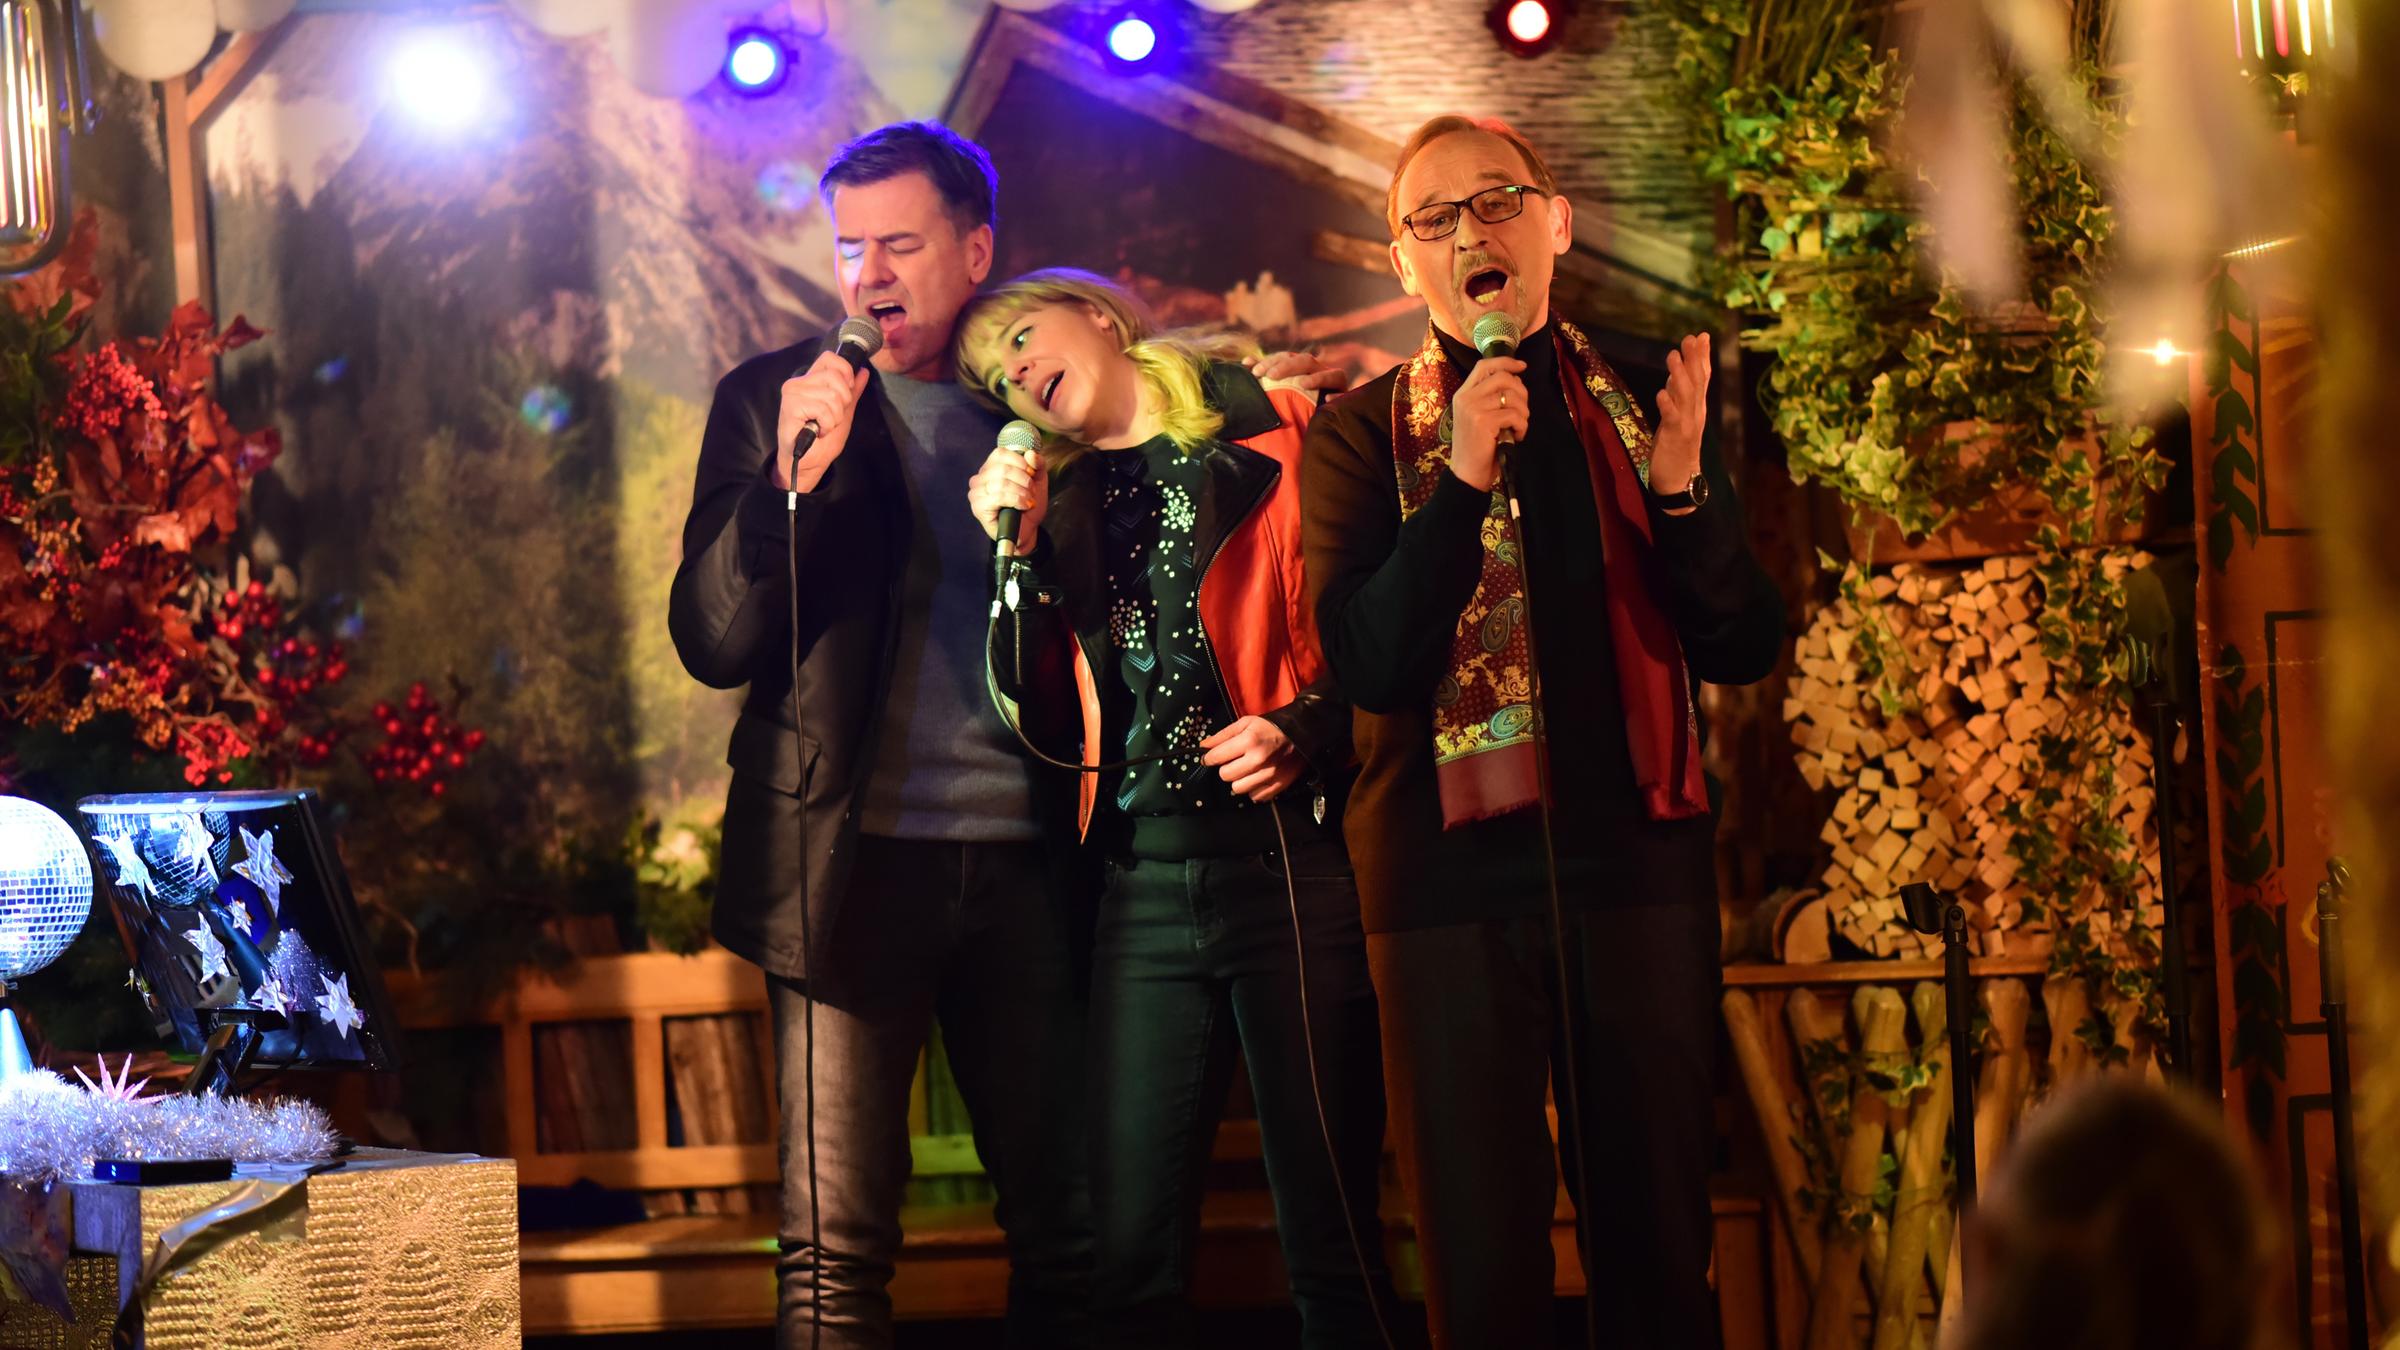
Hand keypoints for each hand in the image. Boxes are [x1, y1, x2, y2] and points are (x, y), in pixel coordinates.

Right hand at [775, 351, 871, 492]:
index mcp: (811, 380)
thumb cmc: (821, 440)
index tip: (846, 393)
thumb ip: (853, 391)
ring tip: (823, 426)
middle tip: (831, 417)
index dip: (845, 372)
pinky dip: (826, 424)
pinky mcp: (790, 406)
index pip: (830, 358)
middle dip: (843, 402)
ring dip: (834, 417)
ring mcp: (792, 393)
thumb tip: (863, 371)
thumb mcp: (844, 412)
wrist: (808, 463)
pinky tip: (817, 431)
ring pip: (832, 395)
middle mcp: (799, 382)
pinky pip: (822, 408)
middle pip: (835, 376)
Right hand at [968, 444, 1045, 552]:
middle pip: (1003, 468)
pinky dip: (1016, 500)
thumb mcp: (1038, 480)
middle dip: (1024, 480)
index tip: (1032, 474)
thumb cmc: (1028, 504)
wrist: (1026, 530)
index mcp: (990, 467)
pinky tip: (1023, 506)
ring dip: (1022, 492)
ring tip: (1028, 500)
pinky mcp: (978, 507)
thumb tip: (1030, 453)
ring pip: (1001, 483)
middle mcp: (979, 478)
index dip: (1020, 462)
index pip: (1000, 453)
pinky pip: (999, 497)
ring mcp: (976, 493)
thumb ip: (1037, 464)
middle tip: (1032, 491)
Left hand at [1199, 715, 1305, 801]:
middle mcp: (1258, 760)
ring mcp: (1269, 775)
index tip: (1210, 758)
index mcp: (1248, 741)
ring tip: (1246, 771)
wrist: (1301, 733)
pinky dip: (1253, 789)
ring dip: (1239, 780)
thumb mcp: (1246, 723)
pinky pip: (1255, 796)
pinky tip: (1257, 777)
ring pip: (1238, 788)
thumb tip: (1203, 746)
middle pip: (1225, 775)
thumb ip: (1223, 735)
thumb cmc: (1270, 727)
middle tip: (1234, 762)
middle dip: (1226, 768)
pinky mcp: (1278, 786)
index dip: (1209, 758)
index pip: (1216, 757)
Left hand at [1247, 350, 1349, 394]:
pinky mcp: (1346, 395)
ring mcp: (1334, 382)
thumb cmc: (1297, 401)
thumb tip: (1246, 362)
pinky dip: (1336, 396)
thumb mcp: (1281, 388)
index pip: (1286, 357)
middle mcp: (1318, 370)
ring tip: (1301, 384)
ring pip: (1329, 373)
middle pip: (1305, 360)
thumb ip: (1266, 374)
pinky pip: (1343, 393)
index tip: (1253, 371)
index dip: (1270, 360)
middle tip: (1270, 376)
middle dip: (1287, 366)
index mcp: (1301, 366)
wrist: (1320, 420)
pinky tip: (1327, 400)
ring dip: (1315, 377)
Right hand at [1446, 356, 1527, 492]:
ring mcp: (1473, 408)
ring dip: (1523, 413)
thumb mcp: (1478, 417)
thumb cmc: (1477, 448)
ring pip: (1512, 396)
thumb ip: (1490, 398)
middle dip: (1521, 391)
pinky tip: (1516, 436)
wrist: (1467, 474)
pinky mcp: (1484, 421)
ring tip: (1518, 427)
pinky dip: (1522, 426)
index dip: (1506, 362)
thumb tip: (1515, 380)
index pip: (1484, 365)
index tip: (1522, 366)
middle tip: (1523, 410)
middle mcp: (1466, 397)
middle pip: (1503, 377)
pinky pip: (1514, 414)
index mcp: (1463, 394)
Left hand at [1650, 333, 1710, 513]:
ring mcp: (1688, 424)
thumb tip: (1678, 370)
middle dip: (1694, 359)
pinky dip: (1667, 405)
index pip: (1702, 377)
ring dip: (1679, 375)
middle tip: (1689, 338)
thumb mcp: (1677, 415)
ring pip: (1686, 396)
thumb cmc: (1676, 446)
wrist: (1679, 480)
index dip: (1702, 356)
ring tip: (1673, 356)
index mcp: (1696, 407)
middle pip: (1697, 382)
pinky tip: (1661, 392)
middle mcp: (1696, 412)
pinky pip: (1672, 418)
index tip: (1701, 335)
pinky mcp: (1676, 437)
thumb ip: (1678, 393)